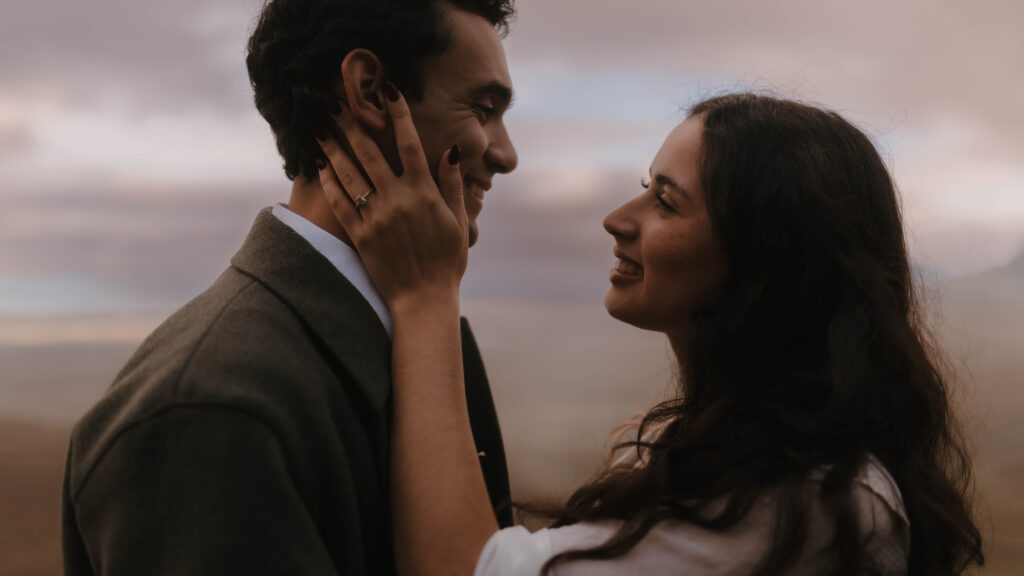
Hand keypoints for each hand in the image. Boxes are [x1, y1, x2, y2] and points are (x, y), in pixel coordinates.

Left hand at [316, 86, 467, 309]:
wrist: (424, 299)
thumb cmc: (446, 261)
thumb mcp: (458, 221)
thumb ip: (452, 184)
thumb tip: (450, 150)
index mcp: (424, 194)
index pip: (411, 144)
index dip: (399, 114)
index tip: (389, 89)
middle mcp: (398, 201)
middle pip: (370, 153)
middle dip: (352, 124)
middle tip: (334, 102)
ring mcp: (376, 218)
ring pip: (349, 175)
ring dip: (332, 148)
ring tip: (318, 128)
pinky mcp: (360, 237)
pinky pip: (340, 204)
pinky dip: (329, 182)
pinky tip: (319, 165)